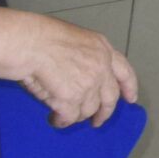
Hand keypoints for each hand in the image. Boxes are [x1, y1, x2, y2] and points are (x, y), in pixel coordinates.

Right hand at [2, 11, 139, 128]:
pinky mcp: (71, 99)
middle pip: (110, 98)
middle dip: (104, 112)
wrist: (27, 42)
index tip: (131, 98)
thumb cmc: (39, 36)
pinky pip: (69, 118)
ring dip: (75, 115)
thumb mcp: (74, 38)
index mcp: (102, 48)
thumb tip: (79, 74)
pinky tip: (53, 119)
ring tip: (60, 114)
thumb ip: (84, 56)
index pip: (124, 71)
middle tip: (97, 121)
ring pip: (88, 110)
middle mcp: (101, 67)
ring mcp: (88, 85)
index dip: (129, 87)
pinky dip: (61, 121)